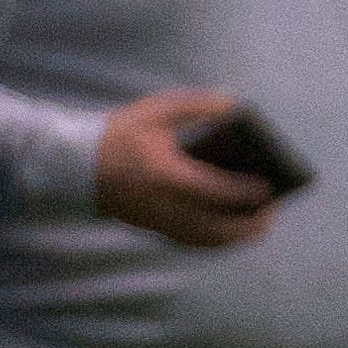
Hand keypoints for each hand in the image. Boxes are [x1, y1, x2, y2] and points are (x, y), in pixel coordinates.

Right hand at [95, 90, 282, 248]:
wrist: (74, 166)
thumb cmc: (119, 136)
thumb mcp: (155, 112)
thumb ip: (196, 106)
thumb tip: (235, 105)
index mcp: (165, 175)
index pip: (217, 191)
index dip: (247, 193)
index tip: (270, 187)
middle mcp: (164, 205)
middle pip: (219, 228)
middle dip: (252, 222)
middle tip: (273, 207)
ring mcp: (158, 222)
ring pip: (210, 240)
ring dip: (239, 235)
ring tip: (262, 219)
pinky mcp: (154, 229)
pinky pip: (195, 242)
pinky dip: (219, 239)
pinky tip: (235, 228)